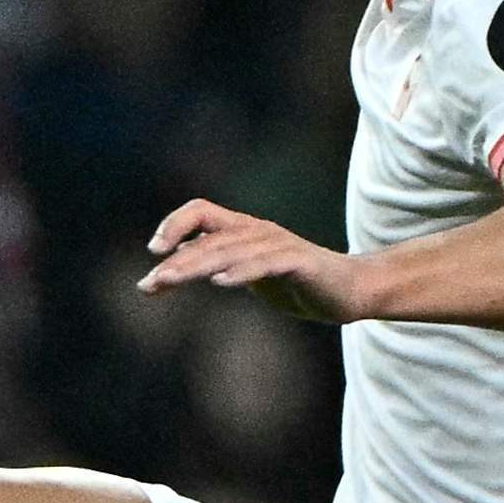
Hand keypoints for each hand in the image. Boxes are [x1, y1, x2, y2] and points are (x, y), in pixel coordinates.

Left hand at [144, 199, 357, 320]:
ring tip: (170, 280)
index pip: (201, 212)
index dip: (174, 225)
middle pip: (209, 237)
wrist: (351, 290)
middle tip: (151, 282)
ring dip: (197, 266)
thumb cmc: (297, 283)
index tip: (154, 252)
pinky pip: (267, 264)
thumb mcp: (248, 273)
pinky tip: (221, 282)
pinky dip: (243, 272)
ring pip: (230, 251)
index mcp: (243, 230)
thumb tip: (169, 267)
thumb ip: (214, 267)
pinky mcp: (300, 263)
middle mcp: (258, 231)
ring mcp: (280, 245)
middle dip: (176, 260)